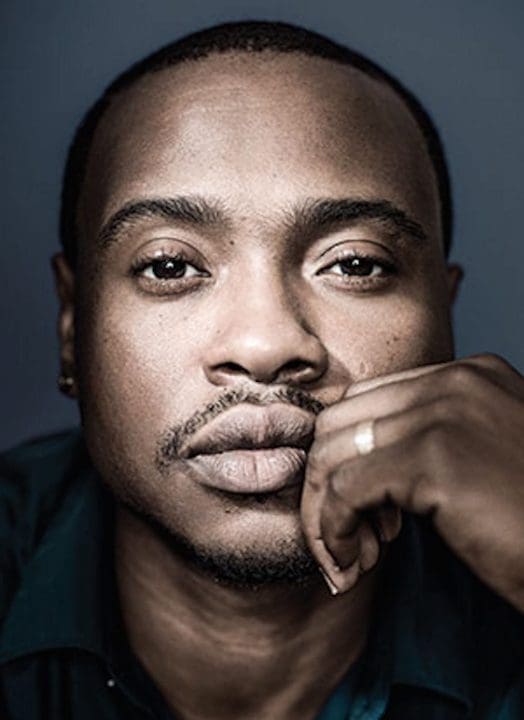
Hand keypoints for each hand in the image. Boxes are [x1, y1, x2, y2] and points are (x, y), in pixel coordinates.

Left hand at [301, 354, 523, 611]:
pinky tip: (354, 560)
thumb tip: (361, 462)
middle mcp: (457, 381)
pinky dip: (332, 528)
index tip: (364, 510)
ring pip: (332, 452)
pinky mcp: (436, 458)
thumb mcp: (485, 460)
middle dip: (325, 482)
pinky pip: (344, 488)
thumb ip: (436, 440)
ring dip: (323, 511)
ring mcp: (446, 414)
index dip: (349, 455)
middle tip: (348, 536)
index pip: (367, 400)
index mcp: (470, 376)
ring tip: (351, 555)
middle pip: (340, 420)